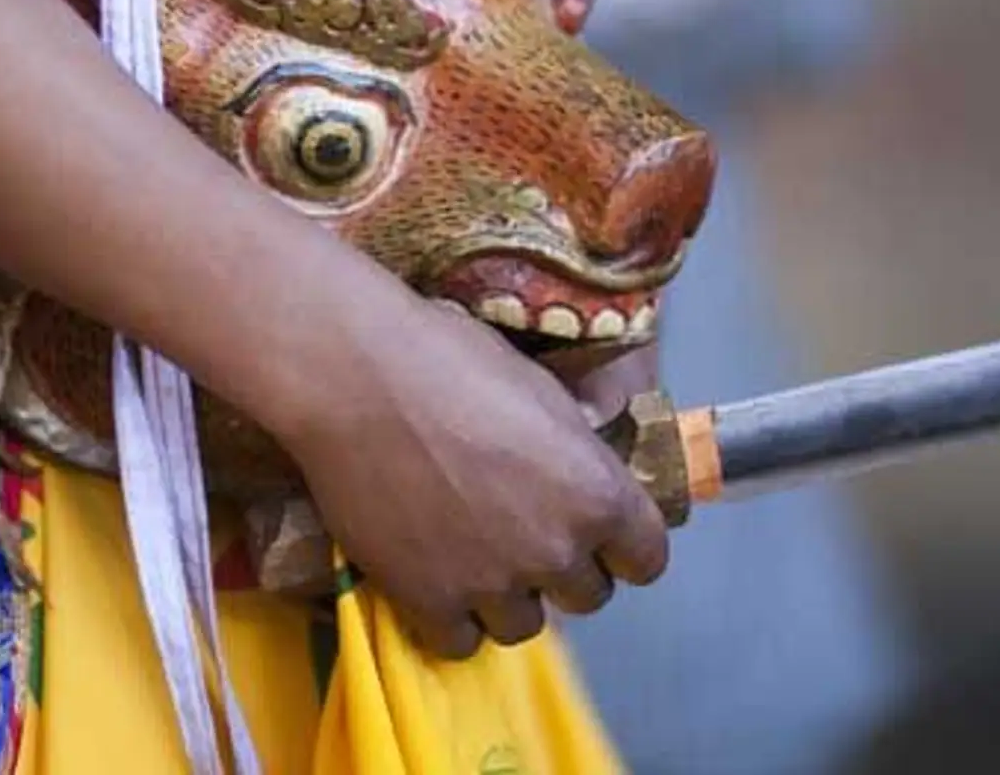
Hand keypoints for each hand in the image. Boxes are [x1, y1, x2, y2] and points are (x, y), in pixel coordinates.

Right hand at [279, 297, 669, 658]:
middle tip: (520, 531)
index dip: (622, 546)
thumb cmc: (448, 358)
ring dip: (505, 597)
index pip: (646, 558)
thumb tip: (580, 460)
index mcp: (598, 492)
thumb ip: (571, 448)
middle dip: (562, 567)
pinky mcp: (429, 601)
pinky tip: (432, 577)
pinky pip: (460, 641)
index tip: (598, 535)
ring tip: (471, 555)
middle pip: (587, 595)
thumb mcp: (538, 389)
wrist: (354, 377)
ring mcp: (492, 582)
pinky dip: (450, 616)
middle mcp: (556, 548)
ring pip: (523, 625)